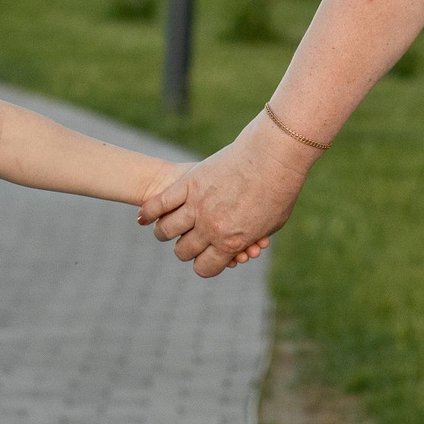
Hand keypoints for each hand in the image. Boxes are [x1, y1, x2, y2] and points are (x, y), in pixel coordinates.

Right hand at [140, 109, 315, 277]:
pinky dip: (149, 212)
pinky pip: (159, 203)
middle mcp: (210, 227)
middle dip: (186, 250)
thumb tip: (237, 252)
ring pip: (166, 230)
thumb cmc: (279, 191)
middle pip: (183, 251)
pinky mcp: (188, 182)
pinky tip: (144, 217)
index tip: (205, 259)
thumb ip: (248, 241)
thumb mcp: (270, 225)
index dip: (203, 266)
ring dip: (164, 233)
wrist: (272, 155)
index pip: (204, 268)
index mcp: (231, 242)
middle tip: (188, 242)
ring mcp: (197, 204)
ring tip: (166, 229)